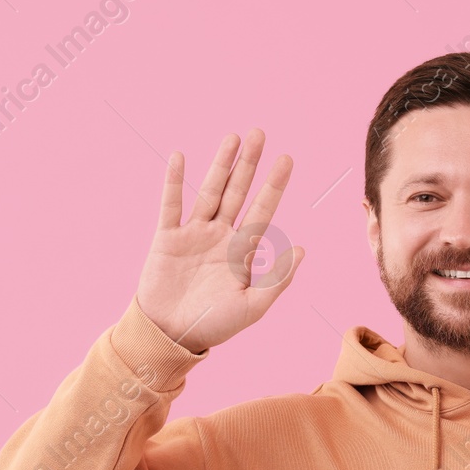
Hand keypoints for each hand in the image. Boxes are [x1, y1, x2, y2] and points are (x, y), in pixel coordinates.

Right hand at [136, 129, 304, 353]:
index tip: (286, 159)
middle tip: (260, 133)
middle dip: (249, 164)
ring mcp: (194, 234)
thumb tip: (301, 249)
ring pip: (209, 191)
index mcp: (242, 252)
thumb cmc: (215, 326)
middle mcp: (220, 236)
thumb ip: (276, 279)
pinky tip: (180, 157)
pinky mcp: (167, 238)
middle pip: (238, 192)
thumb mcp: (252, 307)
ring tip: (233, 138)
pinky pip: (171, 204)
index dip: (274, 185)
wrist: (171, 335)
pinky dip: (174, 181)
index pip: (263, 211)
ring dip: (220, 165)